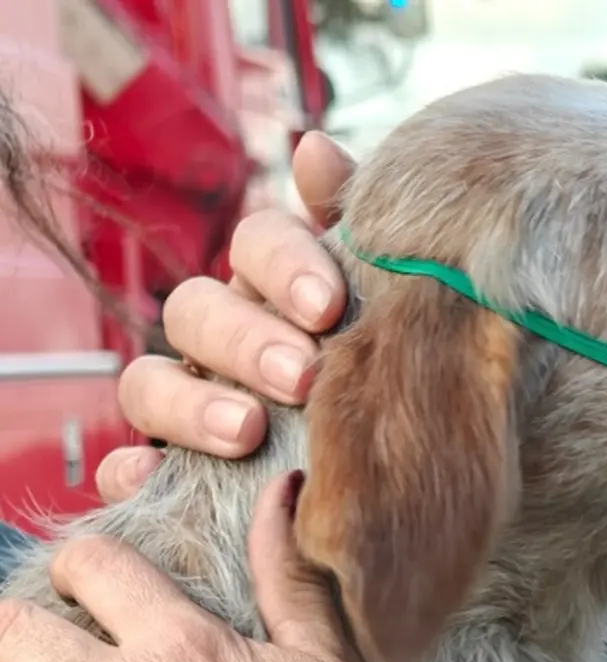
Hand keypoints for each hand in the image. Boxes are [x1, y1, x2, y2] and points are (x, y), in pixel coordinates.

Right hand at [96, 131, 356, 500]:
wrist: (389, 459)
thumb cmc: (382, 359)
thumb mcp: (382, 293)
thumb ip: (353, 222)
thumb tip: (314, 148)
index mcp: (275, 283)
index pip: (258, 243)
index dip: (285, 264)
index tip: (330, 306)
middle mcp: (223, 333)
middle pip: (196, 310)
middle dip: (246, 340)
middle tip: (302, 377)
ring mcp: (189, 398)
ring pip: (148, 380)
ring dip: (189, 403)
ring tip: (248, 431)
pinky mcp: (171, 466)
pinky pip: (126, 464)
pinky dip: (130, 469)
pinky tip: (155, 475)